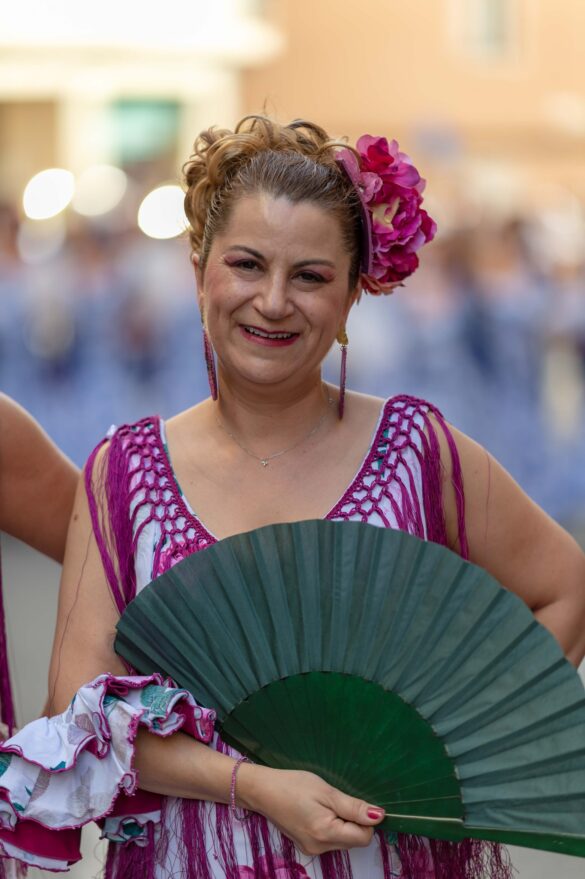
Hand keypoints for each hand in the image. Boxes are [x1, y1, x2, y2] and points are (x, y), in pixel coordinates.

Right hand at [237, 764, 384, 855]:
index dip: (365, 819)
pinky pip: (330, 840)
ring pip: (343, 841)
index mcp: (326, 834)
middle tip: (336, 800)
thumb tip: (379, 816)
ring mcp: (311, 849)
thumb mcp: (326, 791)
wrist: (263, 790)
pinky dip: (331, 827)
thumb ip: (353, 807)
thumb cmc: (294, 785)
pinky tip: (317, 811)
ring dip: (342, 824)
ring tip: (325, 804)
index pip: (364, 837)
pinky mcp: (306, 846)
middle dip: (353, 821)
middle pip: (354, 841)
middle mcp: (319, 848)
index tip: (353, 802)